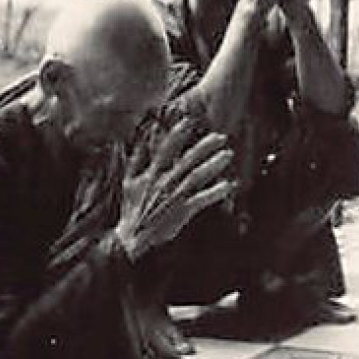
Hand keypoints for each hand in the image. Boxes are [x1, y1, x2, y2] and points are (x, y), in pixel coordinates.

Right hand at [118, 119, 235, 260]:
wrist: (132, 237)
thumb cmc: (132, 208)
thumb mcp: (129, 181)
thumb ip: (136, 159)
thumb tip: (141, 139)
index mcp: (152, 173)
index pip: (165, 149)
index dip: (177, 134)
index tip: (189, 121)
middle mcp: (165, 182)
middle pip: (187, 160)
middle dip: (204, 146)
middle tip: (221, 137)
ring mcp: (175, 196)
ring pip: (196, 177)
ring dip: (213, 165)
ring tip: (228, 154)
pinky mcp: (182, 211)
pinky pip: (201, 200)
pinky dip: (215, 192)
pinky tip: (229, 185)